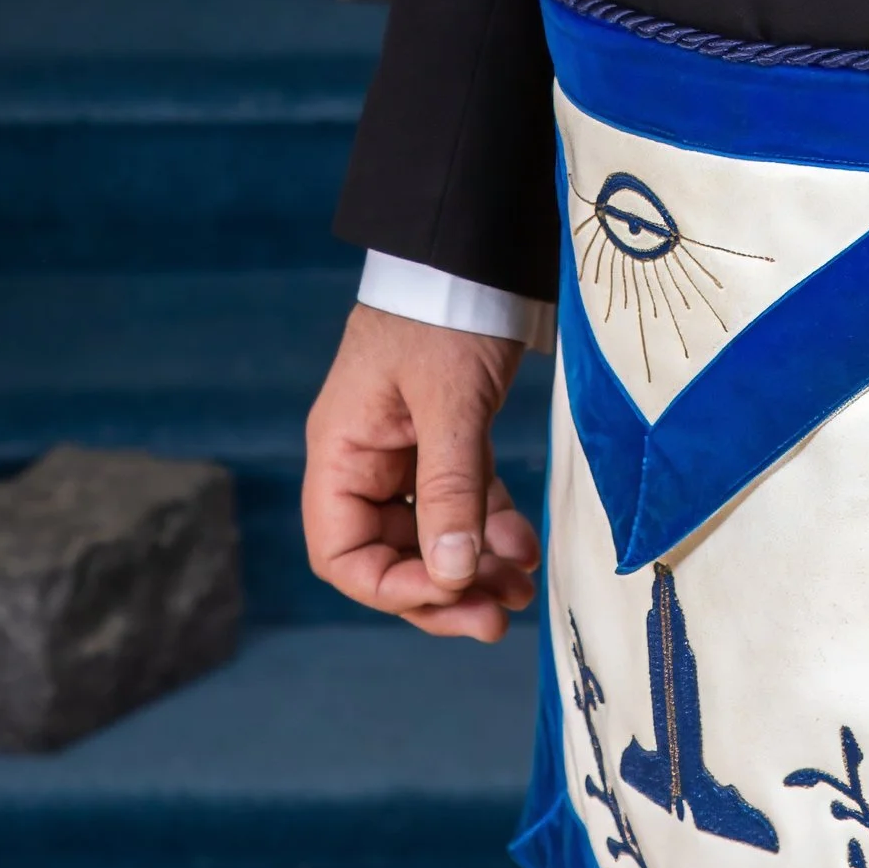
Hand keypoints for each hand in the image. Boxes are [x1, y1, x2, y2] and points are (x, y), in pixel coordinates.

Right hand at [302, 304, 539, 639]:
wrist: (476, 248)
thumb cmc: (445, 313)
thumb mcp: (449, 402)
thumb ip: (450, 489)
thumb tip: (450, 578)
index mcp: (342, 452)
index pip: (343, 553)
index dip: (392, 588)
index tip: (448, 596)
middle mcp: (367, 459)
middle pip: (390, 553)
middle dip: (443, 591)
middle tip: (496, 619)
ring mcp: (407, 449)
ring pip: (433, 533)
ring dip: (474, 567)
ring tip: (521, 592)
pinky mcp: (447, 435)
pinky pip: (464, 500)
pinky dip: (492, 528)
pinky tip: (526, 549)